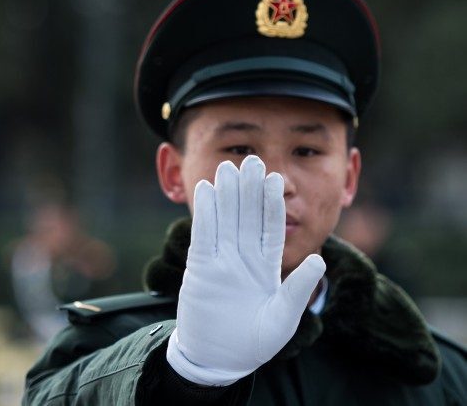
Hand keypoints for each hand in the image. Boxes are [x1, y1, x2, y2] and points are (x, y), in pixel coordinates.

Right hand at [166, 155, 325, 385]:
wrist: (219, 358)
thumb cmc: (255, 342)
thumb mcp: (282, 319)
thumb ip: (297, 290)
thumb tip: (319, 261)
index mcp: (266, 267)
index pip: (271, 228)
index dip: (273, 203)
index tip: (276, 178)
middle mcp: (243, 258)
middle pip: (247, 217)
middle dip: (249, 190)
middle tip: (252, 161)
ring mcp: (221, 261)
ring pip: (225, 220)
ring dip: (227, 195)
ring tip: (229, 168)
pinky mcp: (200, 267)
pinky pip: (203, 235)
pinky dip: (205, 213)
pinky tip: (207, 190)